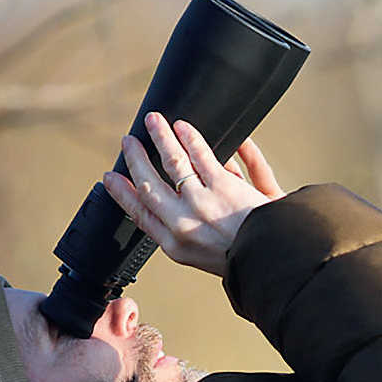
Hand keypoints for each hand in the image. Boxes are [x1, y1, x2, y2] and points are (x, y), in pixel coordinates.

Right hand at [103, 112, 284, 276]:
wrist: (270, 260)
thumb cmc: (244, 260)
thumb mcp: (202, 257)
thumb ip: (185, 233)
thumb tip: (174, 204)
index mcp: (175, 246)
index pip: (140, 215)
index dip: (122, 194)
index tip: (111, 178)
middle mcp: (182, 224)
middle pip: (149, 184)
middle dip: (135, 160)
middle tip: (128, 142)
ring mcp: (200, 203)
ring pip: (172, 162)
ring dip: (160, 137)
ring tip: (153, 121)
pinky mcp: (222, 186)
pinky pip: (200, 154)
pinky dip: (189, 137)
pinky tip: (183, 127)